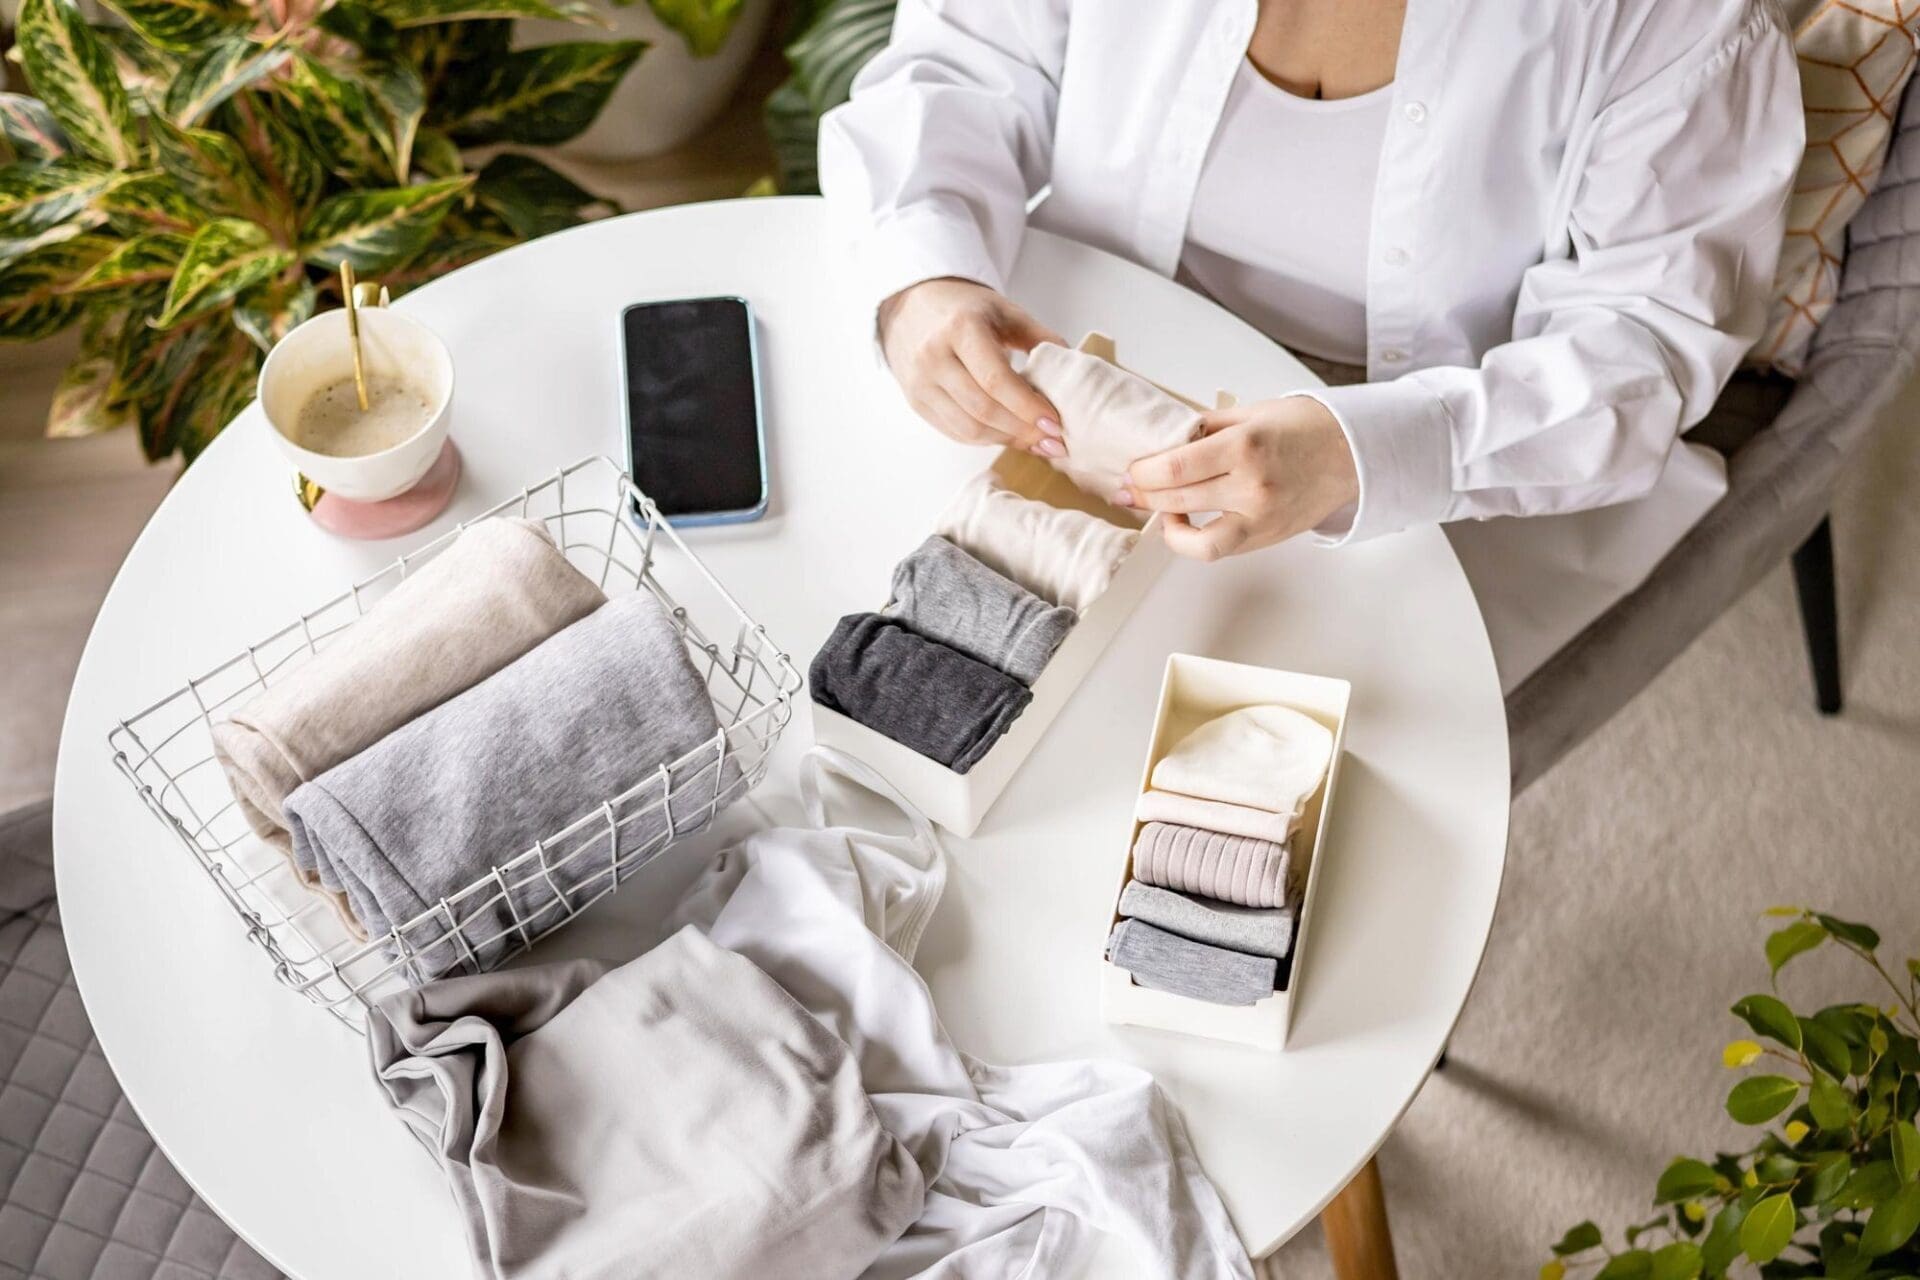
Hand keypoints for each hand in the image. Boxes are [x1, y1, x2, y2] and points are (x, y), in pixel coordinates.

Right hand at [877, 278, 1067, 453]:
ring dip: (1007, 440)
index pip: (996, 380)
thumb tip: (1073, 367)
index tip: (1055, 422)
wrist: (912, 305)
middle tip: (1053, 441)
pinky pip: (955, 432)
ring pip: (968, 428)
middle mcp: (933, 356)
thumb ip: (1039, 337)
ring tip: (1036, 443)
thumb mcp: (1004, 310)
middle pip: (983, 409)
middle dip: (1023, 431)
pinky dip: (987, 439)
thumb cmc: (964, 308)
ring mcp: (920, 383)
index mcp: (960, 328)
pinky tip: (1010, 437)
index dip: (1027, 407)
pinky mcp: (916, 402)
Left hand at [1117, 396, 1359, 560]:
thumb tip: (1164, 440)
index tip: (1133, 470)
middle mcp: (1251, 486)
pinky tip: (1186, 522)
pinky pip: (1218, 549)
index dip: (1143, 473)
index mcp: (1244, 447)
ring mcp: (1260, 518)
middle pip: (1177, 500)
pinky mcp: (1266, 538)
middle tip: (1131, 488)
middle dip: (1144, 495)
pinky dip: (1193, 540)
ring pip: (1195, 539)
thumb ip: (1205, 427)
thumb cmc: (1305, 427)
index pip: (1173, 469)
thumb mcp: (1250, 412)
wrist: (1352, 453)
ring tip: (1160, 509)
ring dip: (1167, 525)